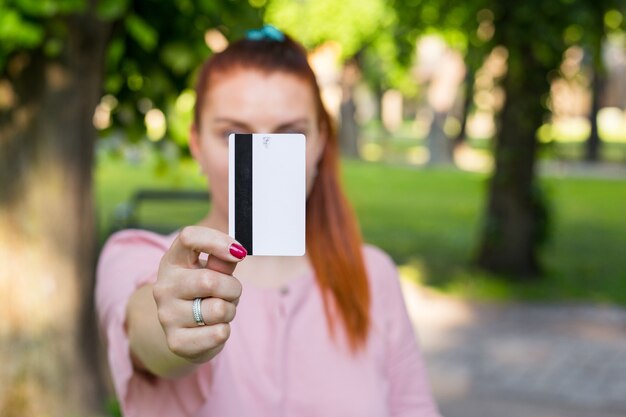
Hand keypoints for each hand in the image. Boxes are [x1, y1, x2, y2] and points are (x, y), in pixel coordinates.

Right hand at [153, 226, 246, 363]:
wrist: (186, 332)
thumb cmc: (203, 293)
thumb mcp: (211, 270)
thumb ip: (222, 260)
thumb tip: (235, 252)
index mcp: (172, 261)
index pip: (188, 237)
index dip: (217, 241)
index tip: (239, 253)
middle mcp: (163, 287)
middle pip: (210, 280)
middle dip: (232, 288)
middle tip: (230, 293)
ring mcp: (166, 315)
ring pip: (219, 309)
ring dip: (229, 310)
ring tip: (219, 311)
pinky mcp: (176, 342)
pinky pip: (218, 333)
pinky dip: (224, 330)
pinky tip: (212, 328)